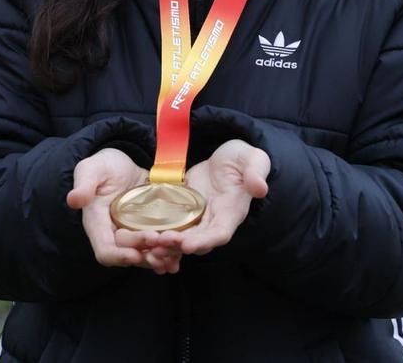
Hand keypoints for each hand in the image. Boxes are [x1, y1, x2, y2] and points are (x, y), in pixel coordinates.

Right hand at [67, 148, 176, 271]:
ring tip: (175, 253)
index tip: (135, 254)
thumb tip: (73, 200)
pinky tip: (179, 256)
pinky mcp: (148, 232)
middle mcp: (114, 235)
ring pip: (146, 255)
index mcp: (97, 224)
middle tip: (163, 241)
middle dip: (146, 252)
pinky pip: (158, 249)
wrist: (123, 165)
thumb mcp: (92, 169)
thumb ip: (84, 184)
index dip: (119, 256)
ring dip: (160, 257)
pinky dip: (169, 254)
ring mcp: (133, 235)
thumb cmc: (104, 166)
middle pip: (129, 253)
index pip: (105, 250)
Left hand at [156, 139, 270, 257]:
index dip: (205, 241)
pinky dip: (160, 231)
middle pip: (198, 240)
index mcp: (232, 211)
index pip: (220, 233)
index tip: (188, 246)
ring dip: (167, 243)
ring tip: (148, 245)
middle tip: (159, 246)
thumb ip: (255, 172)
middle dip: (179, 246)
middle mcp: (215, 219)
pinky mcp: (184, 210)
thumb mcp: (252, 159)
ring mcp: (199, 216)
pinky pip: (172, 224)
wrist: (228, 157)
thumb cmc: (242, 158)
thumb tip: (260, 188)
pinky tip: (142, 234)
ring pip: (183, 236)